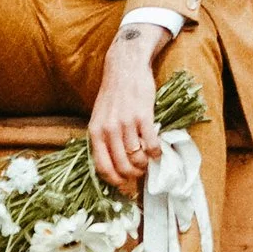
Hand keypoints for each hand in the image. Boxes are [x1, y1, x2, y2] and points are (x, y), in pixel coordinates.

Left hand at [90, 29, 163, 186]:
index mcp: (95, 132)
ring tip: (147, 160)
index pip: (102, 167)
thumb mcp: (99, 117)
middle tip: (139, 173)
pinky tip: (156, 150)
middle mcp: (109, 130)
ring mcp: (126, 123)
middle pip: (122, 166)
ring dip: (145, 164)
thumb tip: (113, 165)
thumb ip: (103, 139)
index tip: (123, 184)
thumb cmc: (113, 94)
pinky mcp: (143, 116)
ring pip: (137, 158)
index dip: (115, 180)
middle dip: (132, 175)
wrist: (126, 67)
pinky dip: (155, 153)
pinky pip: (151, 144)